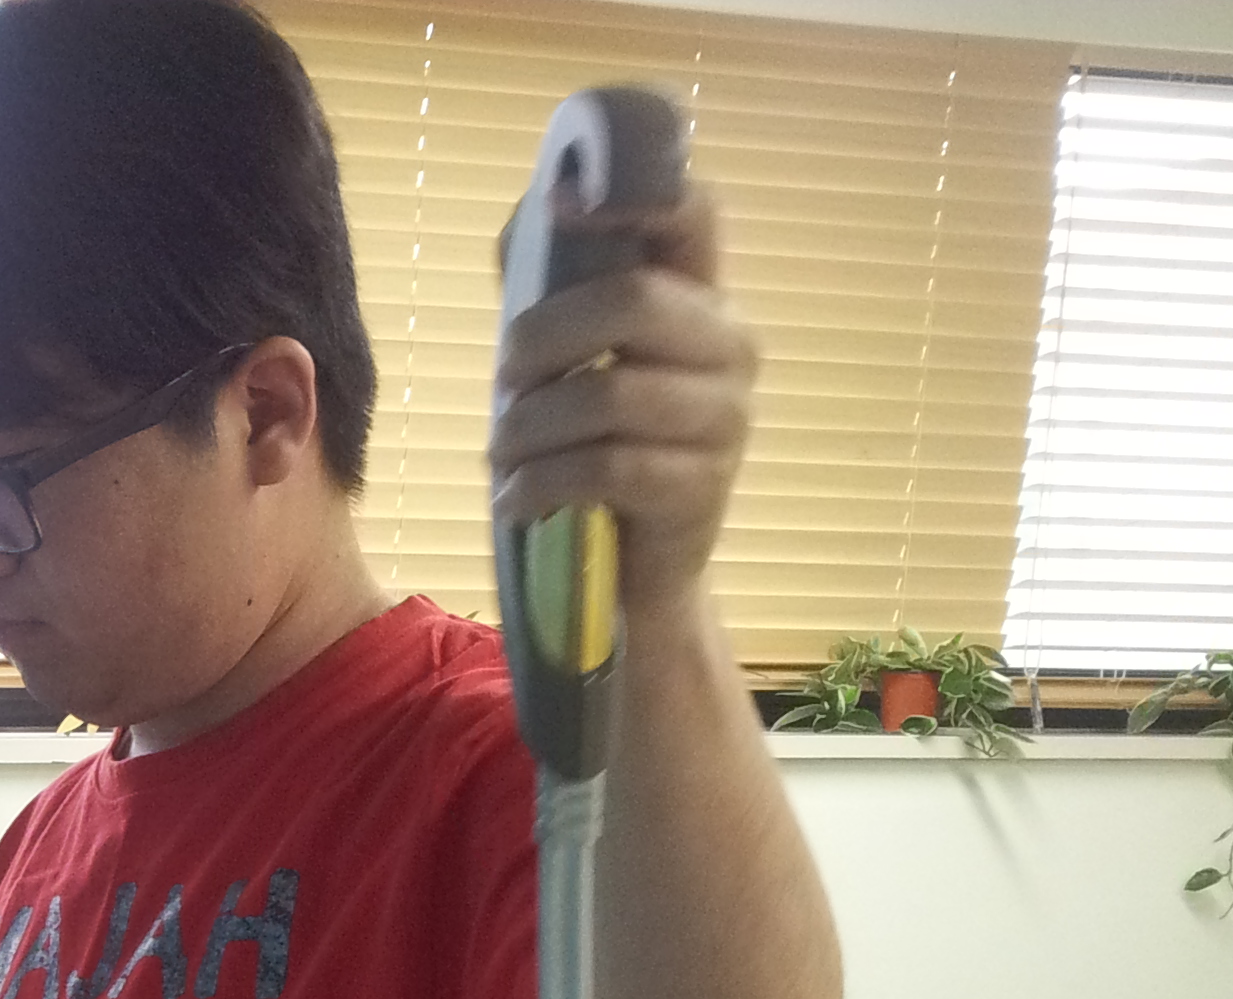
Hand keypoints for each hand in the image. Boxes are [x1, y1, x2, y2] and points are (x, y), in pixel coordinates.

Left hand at [488, 182, 755, 620]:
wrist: (633, 572)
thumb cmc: (594, 447)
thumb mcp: (572, 358)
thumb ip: (555, 280)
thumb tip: (539, 198)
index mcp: (701, 296)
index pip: (693, 212)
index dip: (633, 193)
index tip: (562, 209)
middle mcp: (730, 346)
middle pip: (632, 302)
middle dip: (540, 340)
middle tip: (503, 382)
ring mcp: (725, 420)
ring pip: (609, 395)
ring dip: (528, 427)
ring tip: (503, 453)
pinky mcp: (700, 490)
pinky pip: (606, 469)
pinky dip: (540, 484)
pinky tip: (516, 498)